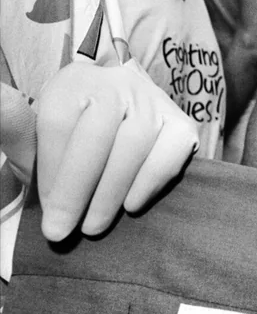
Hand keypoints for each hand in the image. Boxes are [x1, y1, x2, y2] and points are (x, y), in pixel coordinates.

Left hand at [35, 60, 199, 239]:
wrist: (123, 121)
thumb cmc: (72, 139)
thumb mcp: (37, 135)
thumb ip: (16, 127)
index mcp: (73, 82)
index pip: (59, 123)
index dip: (50, 171)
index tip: (45, 208)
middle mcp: (116, 83)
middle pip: (97, 136)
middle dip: (76, 190)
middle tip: (62, 231)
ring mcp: (153, 100)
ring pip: (134, 145)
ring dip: (110, 193)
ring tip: (93, 227)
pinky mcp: (182, 123)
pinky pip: (170, 152)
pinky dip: (151, 182)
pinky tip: (131, 205)